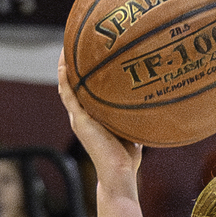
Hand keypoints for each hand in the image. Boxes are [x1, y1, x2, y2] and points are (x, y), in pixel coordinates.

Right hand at [56, 50, 140, 197]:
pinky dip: (65, 79)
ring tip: (67, 47)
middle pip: (74, 85)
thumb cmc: (127, 158)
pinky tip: (65, 64)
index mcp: (92, 117)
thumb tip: (150, 101)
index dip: (85, 73)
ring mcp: (78, 118)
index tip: (90, 55)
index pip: (86, 91)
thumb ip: (133, 115)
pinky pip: (68, 95)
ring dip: (66, 67)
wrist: (119, 172)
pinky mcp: (79, 120)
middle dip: (74, 65)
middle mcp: (82, 116)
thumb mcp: (131, 128)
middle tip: (76, 44)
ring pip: (67, 87)